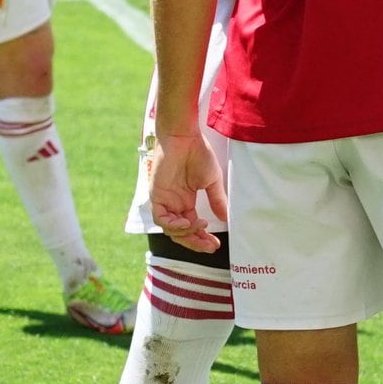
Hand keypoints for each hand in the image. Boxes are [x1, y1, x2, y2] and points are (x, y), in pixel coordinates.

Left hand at [150, 130, 227, 253]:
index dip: (203, 238)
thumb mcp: (212, 181)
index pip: (192, 227)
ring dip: (187, 233)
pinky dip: (174, 225)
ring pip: (170, 230)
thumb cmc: (198, 153)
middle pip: (181, 233)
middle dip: (195, 242)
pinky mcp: (157, 196)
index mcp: (186, 201)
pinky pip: (161, 219)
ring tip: (201, 226)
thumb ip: (216, 200)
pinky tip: (188, 222)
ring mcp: (164, 201)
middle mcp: (174, 204)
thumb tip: (226, 219)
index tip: (216, 245)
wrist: (184, 136)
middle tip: (210, 247)